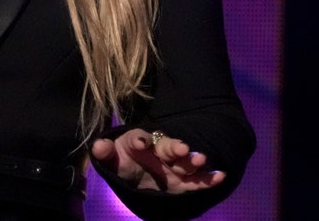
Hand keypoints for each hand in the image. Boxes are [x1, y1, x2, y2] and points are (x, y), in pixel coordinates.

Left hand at [90, 128, 224, 192]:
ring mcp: (172, 165)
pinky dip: (208, 178)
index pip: (139, 137)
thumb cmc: (123, 162)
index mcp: (139, 142)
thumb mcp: (111, 159)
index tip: (140, 143)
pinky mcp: (182, 181)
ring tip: (201, 160)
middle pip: (167, 146)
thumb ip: (105, 152)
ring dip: (192, 159)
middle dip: (174, 147)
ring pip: (184, 160)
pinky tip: (220, 176)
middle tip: (182, 148)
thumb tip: (98, 146)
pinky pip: (197, 180)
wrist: (136, 174)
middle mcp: (158, 150)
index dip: (139, 139)